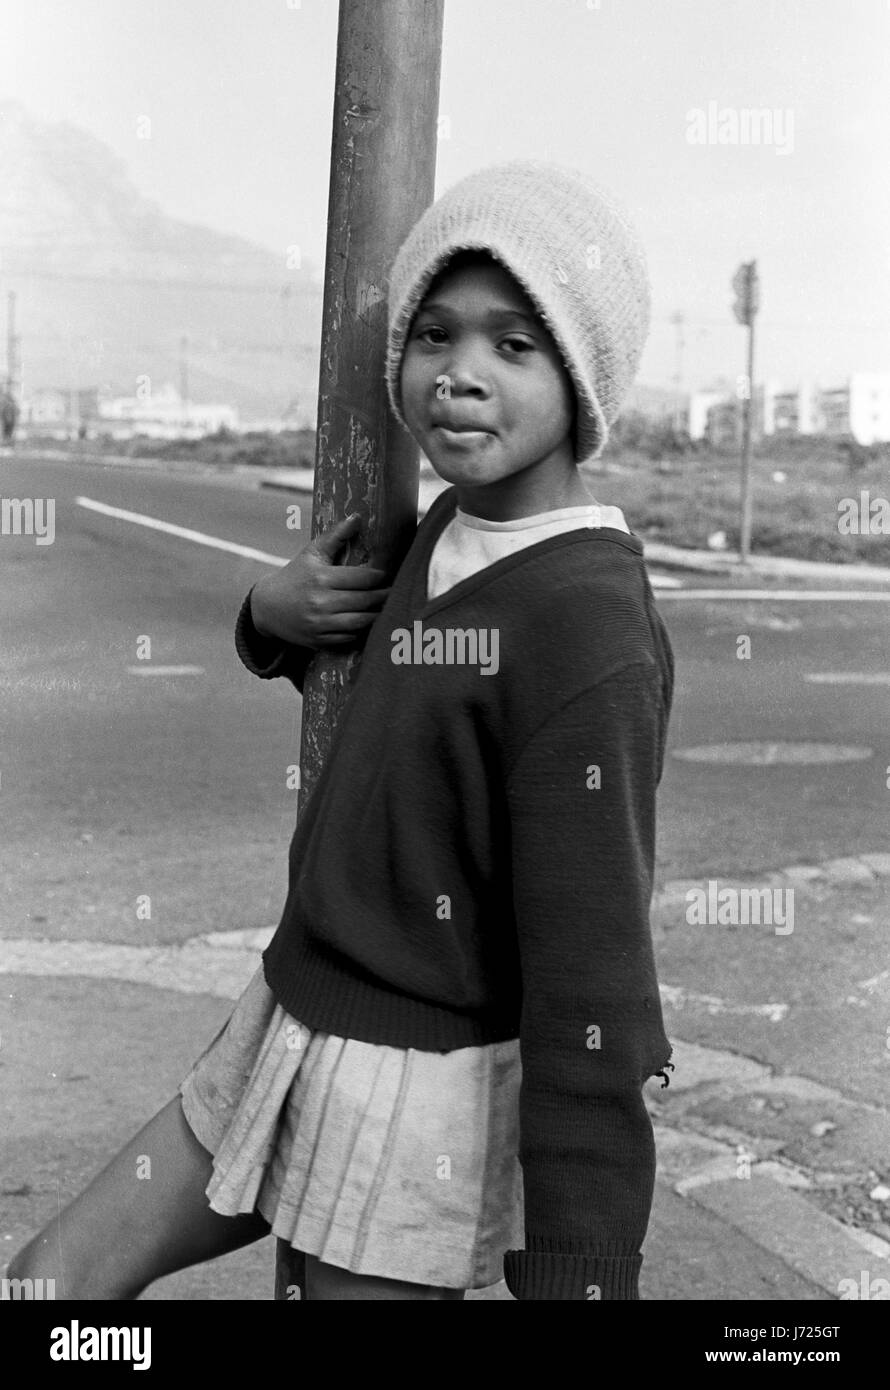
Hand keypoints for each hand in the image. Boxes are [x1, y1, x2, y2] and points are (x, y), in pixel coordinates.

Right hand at [249, 514, 392, 648]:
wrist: (267, 606)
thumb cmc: (295, 575)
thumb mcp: (312, 553)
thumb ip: (336, 535)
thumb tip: (357, 517)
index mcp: (321, 578)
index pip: (362, 578)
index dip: (379, 576)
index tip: (386, 575)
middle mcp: (321, 602)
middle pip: (365, 600)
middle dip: (384, 595)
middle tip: (395, 591)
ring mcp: (320, 623)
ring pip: (361, 622)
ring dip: (377, 615)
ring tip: (386, 607)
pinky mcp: (319, 640)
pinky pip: (349, 637)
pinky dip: (361, 630)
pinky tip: (369, 622)